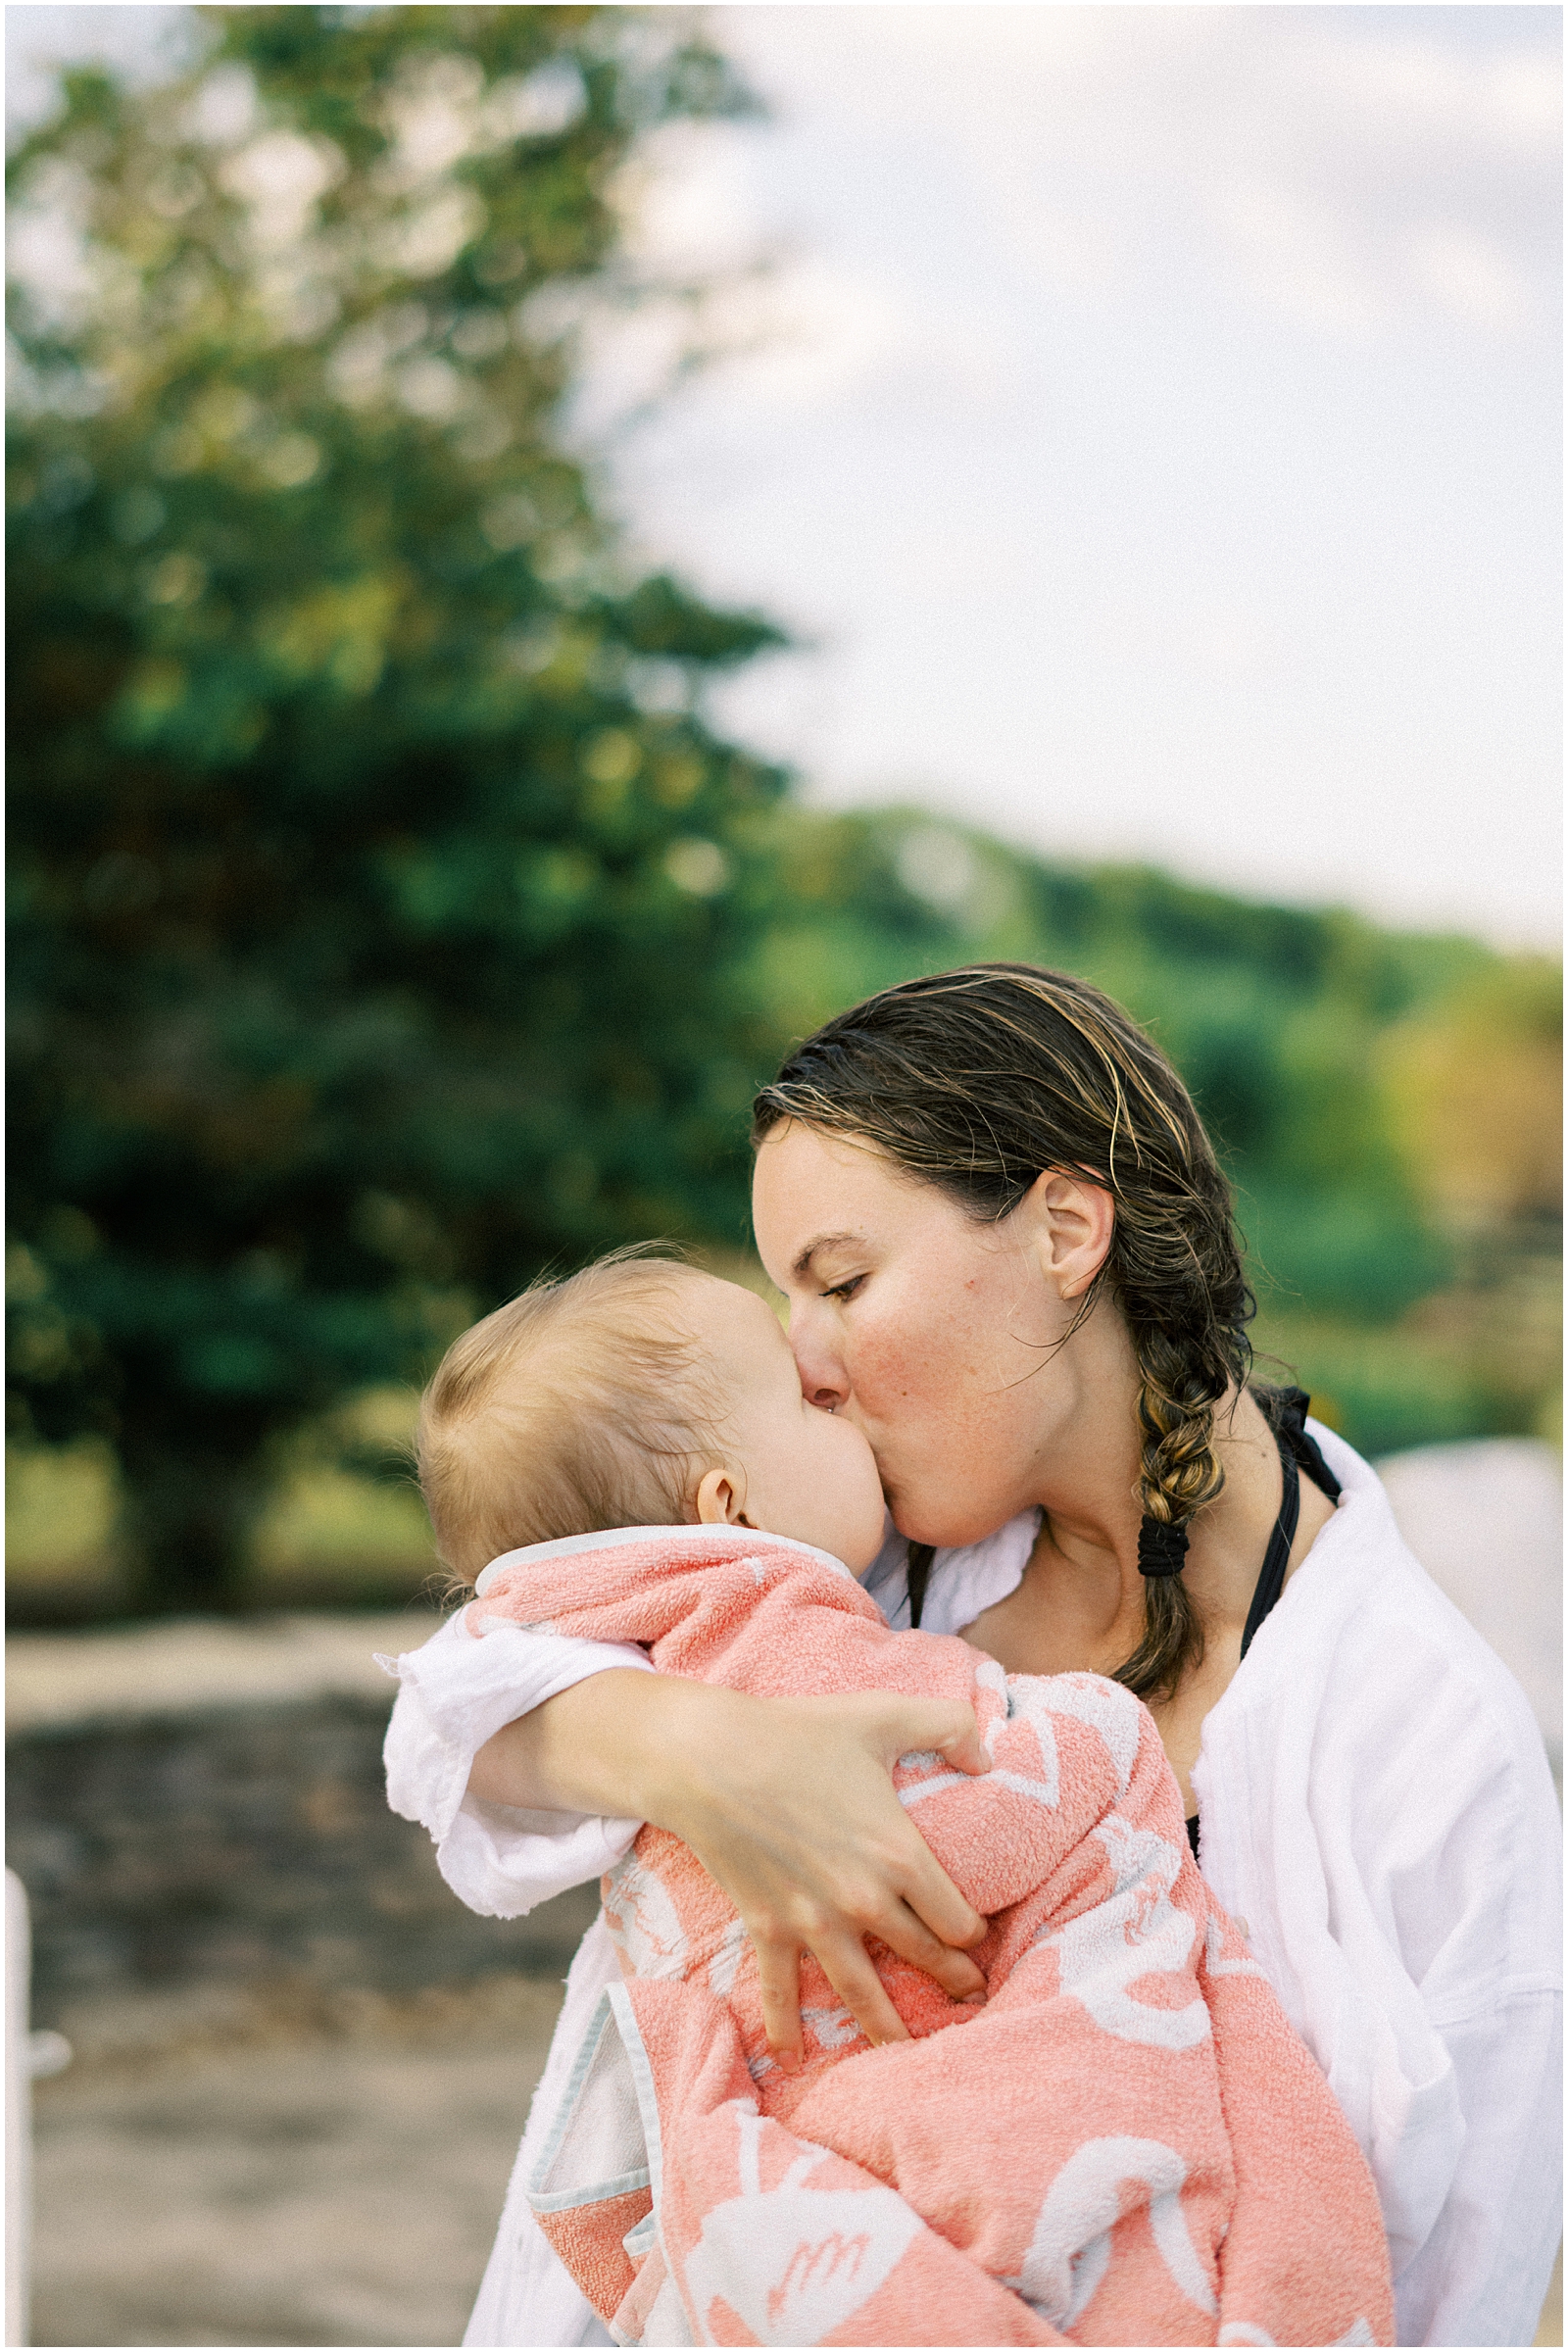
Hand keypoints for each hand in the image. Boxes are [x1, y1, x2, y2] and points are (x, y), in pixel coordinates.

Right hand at [469, 1672, 989, 2064]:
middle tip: (968, 1998)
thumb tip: (990, 1756)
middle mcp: (862, 1901)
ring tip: (909, 2056)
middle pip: (921, 1957)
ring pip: (862, 1991)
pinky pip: (780, 1991)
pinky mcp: (767, 1928)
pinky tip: (790, 2058)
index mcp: (899, 1855)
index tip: (979, 1938)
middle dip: (951, 1981)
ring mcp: (813, 1922)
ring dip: (888, 2028)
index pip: (957, 1918)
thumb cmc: (798, 1732)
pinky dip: (785, 2027)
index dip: (974, 1932)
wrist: (710, 1758)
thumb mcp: (881, 1714)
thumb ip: (947, 1725)